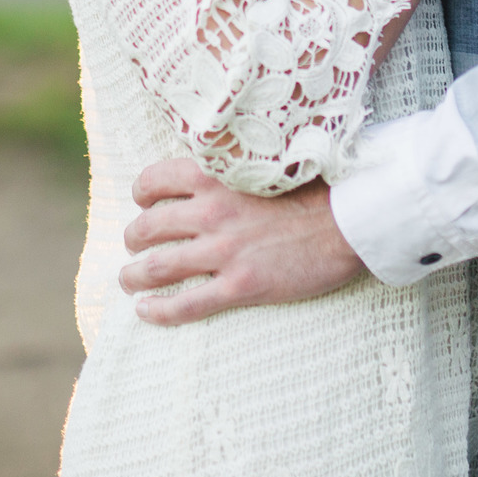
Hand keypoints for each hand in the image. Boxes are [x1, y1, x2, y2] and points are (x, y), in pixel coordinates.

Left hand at [118, 158, 364, 323]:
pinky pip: (186, 304)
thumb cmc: (316, 190)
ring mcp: (224, 251)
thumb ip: (235, 167)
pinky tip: (145, 312)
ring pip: (157, 267)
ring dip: (133, 276)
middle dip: (133, 239)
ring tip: (128, 280)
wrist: (349, 222)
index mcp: (217, 176)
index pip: (157, 178)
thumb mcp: (267, 164)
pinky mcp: (239, 285)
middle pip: (148, 227)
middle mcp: (212, 212)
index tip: (143, 201)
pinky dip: (158, 311)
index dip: (142, 192)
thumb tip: (216, 169)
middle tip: (134, 246)